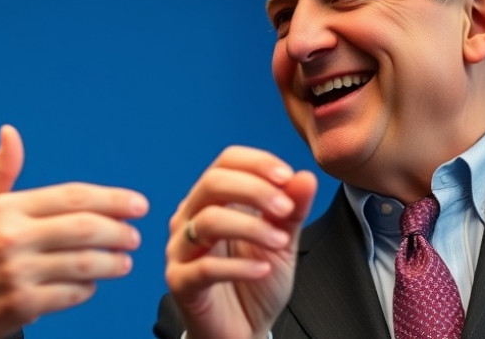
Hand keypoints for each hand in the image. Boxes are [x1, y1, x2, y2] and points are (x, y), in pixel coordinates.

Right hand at [0, 125, 148, 338]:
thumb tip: (10, 133)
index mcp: (4, 209)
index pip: (71, 197)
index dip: (111, 199)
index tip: (137, 204)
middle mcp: (12, 238)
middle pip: (85, 228)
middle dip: (119, 231)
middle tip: (135, 234)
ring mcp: (18, 274)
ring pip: (84, 264)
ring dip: (112, 262)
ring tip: (124, 260)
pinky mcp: (21, 306)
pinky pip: (71, 294)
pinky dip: (88, 288)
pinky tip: (91, 282)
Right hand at [164, 146, 315, 338]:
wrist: (241, 330)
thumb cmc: (255, 282)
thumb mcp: (282, 242)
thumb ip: (291, 210)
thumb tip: (304, 176)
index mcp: (211, 200)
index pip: (225, 162)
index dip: (256, 163)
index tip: (287, 177)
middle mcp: (189, 218)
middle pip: (212, 183)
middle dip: (254, 190)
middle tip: (286, 209)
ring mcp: (180, 249)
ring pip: (208, 221)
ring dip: (251, 227)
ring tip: (280, 242)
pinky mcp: (180, 281)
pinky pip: (205, 267)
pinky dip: (239, 266)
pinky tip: (262, 270)